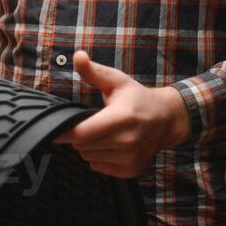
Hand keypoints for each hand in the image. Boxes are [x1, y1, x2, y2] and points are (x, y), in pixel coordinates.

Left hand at [55, 51, 190, 178]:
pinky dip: (100, 157)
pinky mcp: (130, 170)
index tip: (59, 125)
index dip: (66, 131)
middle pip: (82, 146)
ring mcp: (130, 158)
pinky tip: (112, 145)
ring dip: (90, 147)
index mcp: (122, 117)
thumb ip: (93, 71)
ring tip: (105, 133)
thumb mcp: (117, 81)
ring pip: (89, 157)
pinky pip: (99, 167)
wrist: (166, 119)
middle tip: (93, 122)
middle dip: (81, 135)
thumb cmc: (137, 98)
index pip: (82, 133)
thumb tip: (78, 56)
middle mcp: (128, 140)